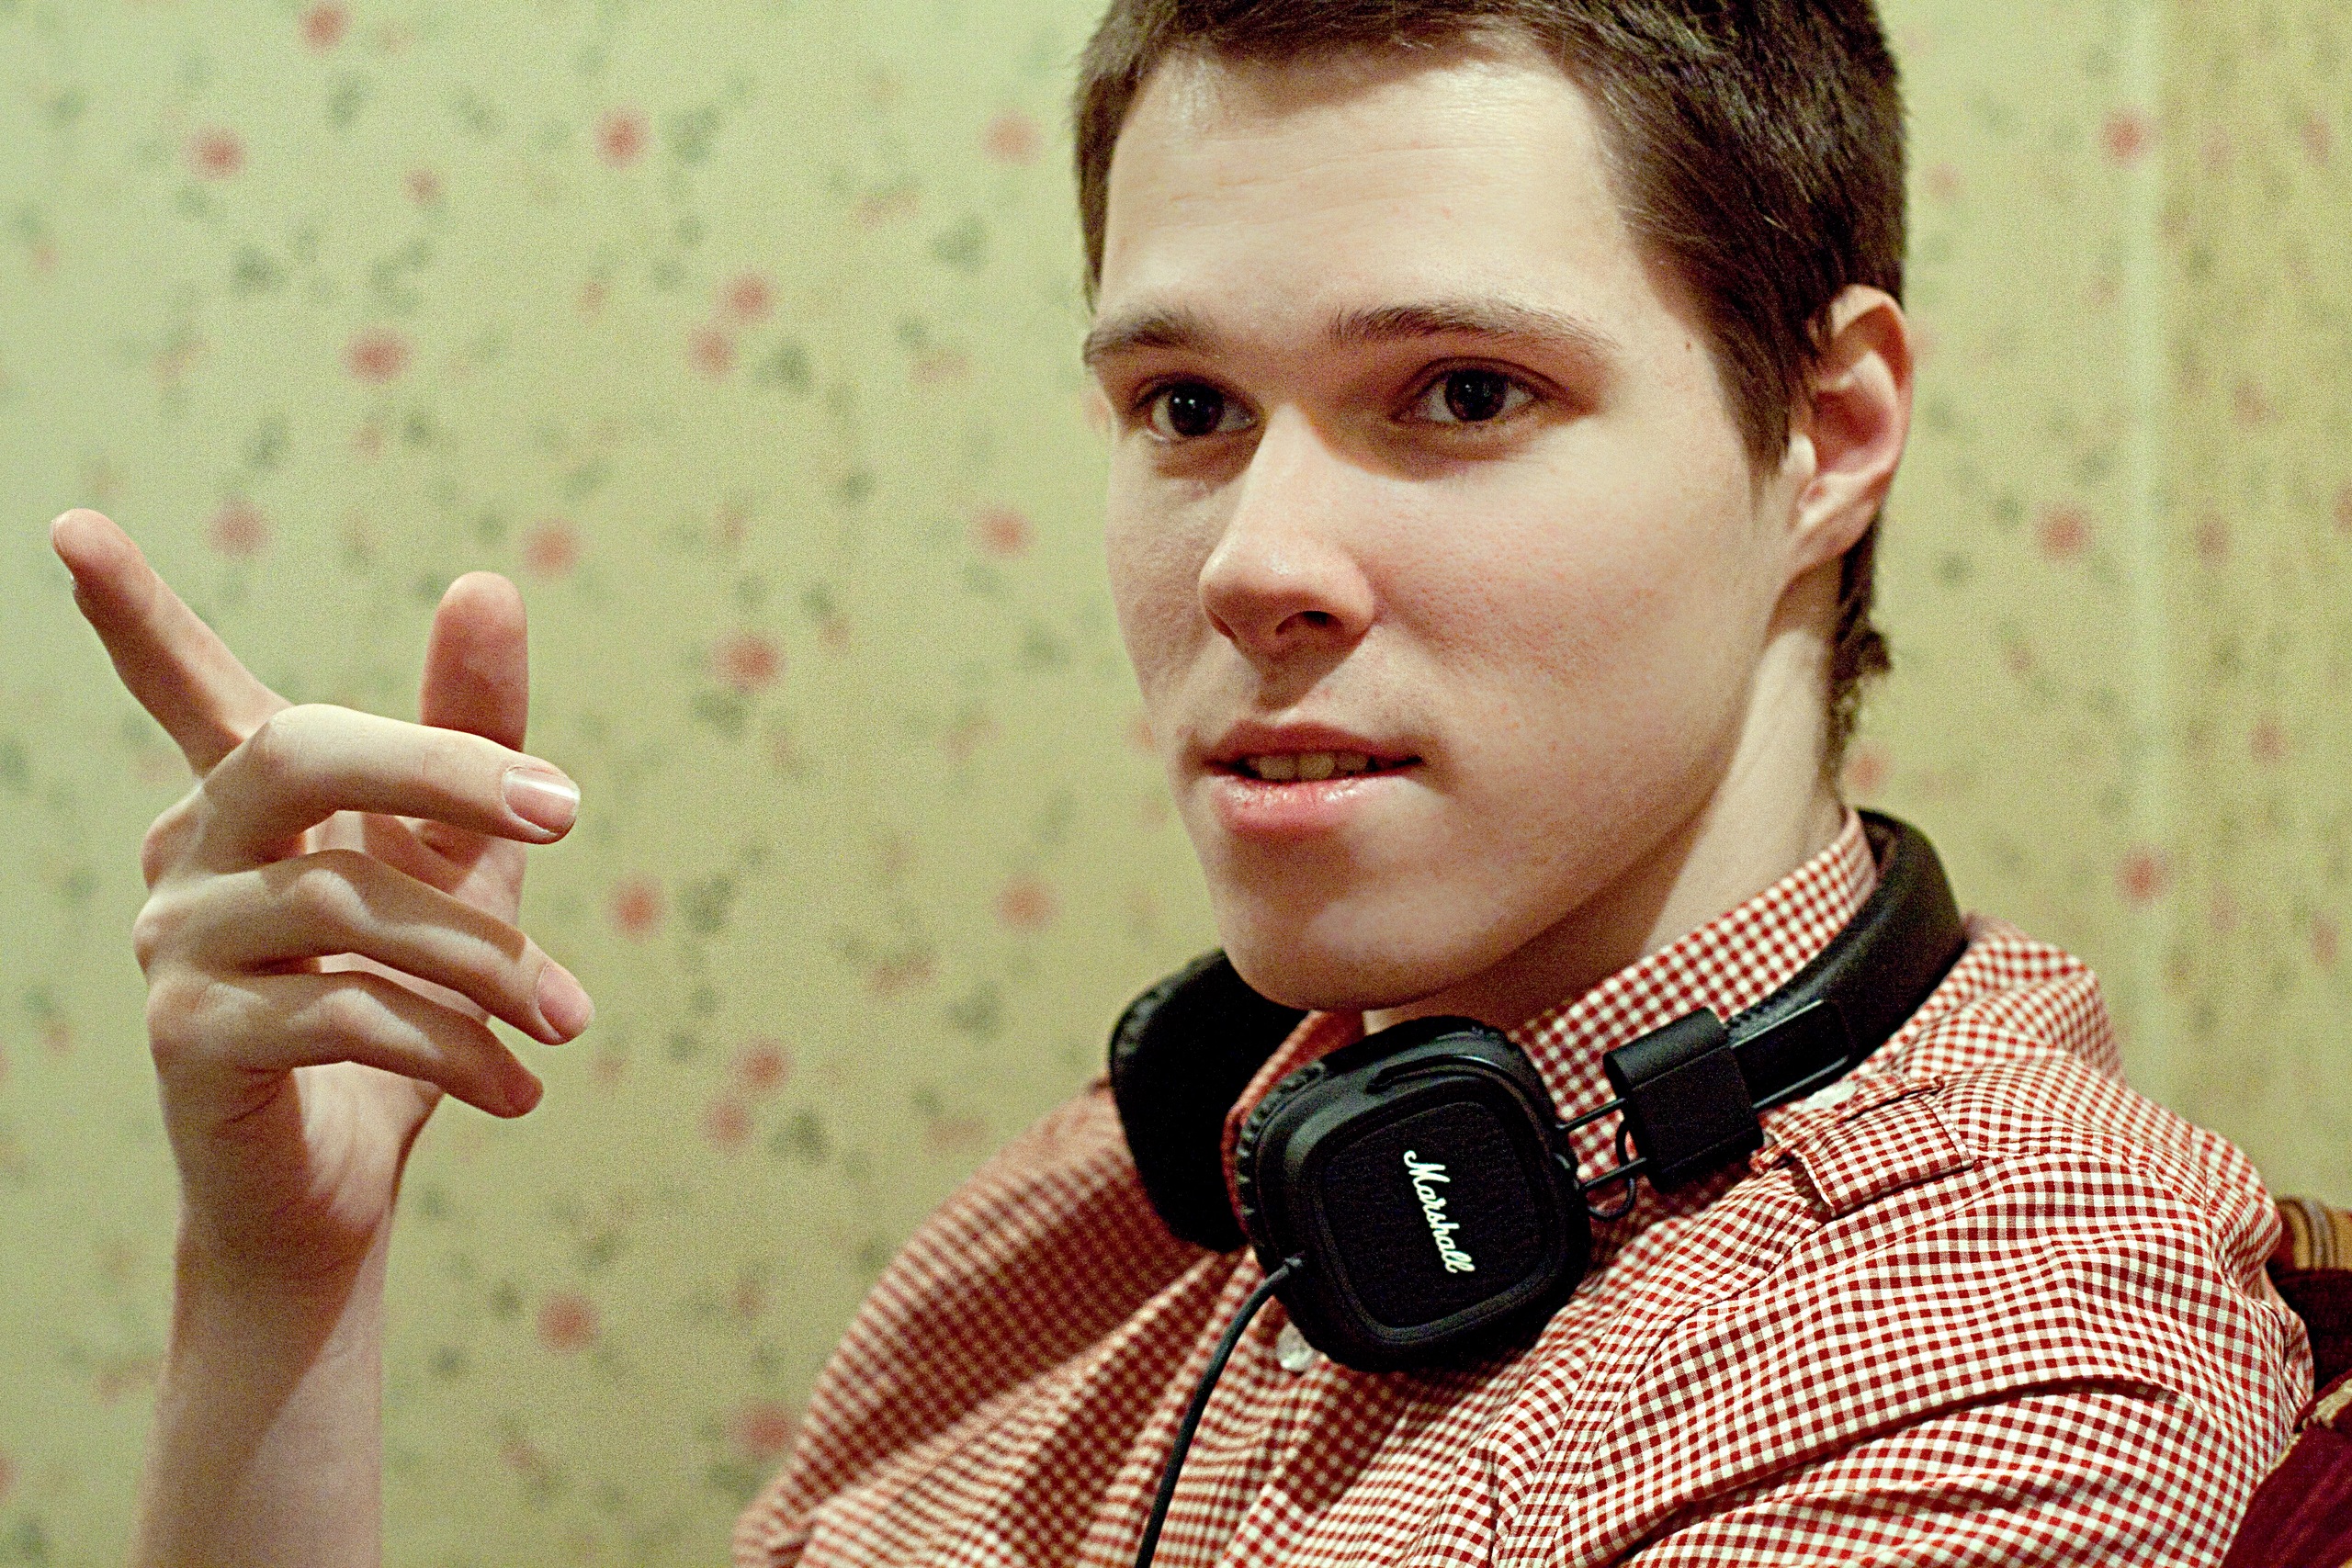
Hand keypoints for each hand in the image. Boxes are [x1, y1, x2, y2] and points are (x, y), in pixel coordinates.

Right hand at [51, 508, 592, 1285]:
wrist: (342, 1189)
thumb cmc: (405, 1005)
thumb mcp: (460, 864)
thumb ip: (474, 737)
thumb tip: (485, 583)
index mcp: (248, 800)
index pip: (186, 685)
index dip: (133, 611)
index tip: (73, 525)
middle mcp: (192, 853)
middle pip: (297, 754)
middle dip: (444, 767)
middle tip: (567, 812)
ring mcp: (178, 945)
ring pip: (349, 902)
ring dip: (488, 962)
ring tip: (566, 1020)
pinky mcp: (189, 1040)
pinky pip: (344, 1012)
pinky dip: (455, 1049)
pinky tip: (517, 1093)